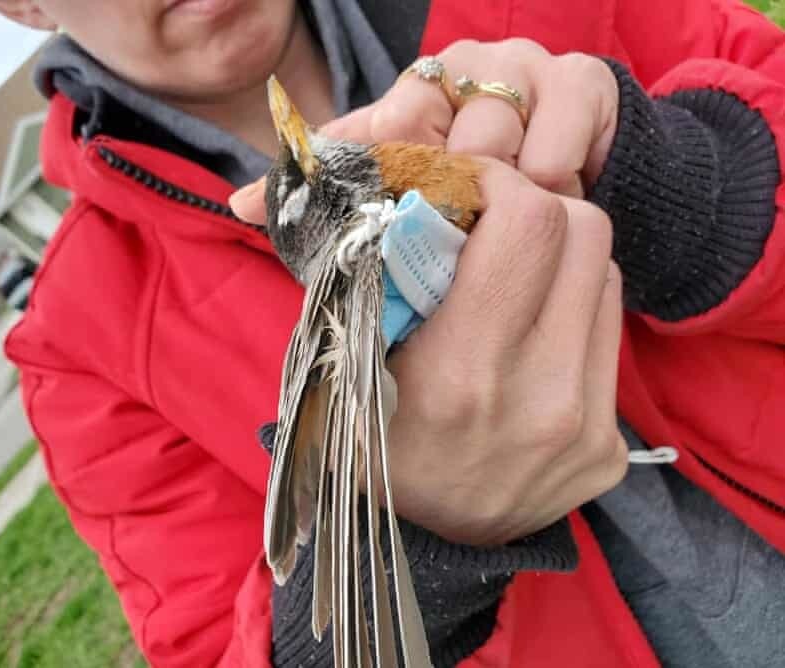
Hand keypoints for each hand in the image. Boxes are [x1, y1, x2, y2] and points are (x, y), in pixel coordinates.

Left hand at [229, 38, 618, 220]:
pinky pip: (562, 119)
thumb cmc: (474, 187)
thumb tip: (240, 205)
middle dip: (440, 195)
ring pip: (491, 130)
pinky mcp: (580, 81)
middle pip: (428, 130)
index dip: (373, 180)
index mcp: (409, 98)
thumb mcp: (400, 190)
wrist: (564, 165)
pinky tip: (553, 189)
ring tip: (505, 220)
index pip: (374, 132)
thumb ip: (333, 195)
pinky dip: (554, 164)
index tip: (373, 228)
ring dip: (498, 185)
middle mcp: (458, 71)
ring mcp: (518, 69)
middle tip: (452, 236)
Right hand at [386, 159, 626, 545]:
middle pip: (586, 233)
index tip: (468, 185)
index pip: (528, 225)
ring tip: (513, 277)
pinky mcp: (610, 446)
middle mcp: (539, 399)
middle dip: (538, 206)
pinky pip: (609, 332)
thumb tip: (415, 196)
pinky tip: (533, 332)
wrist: (420, 545)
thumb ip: (380, 278)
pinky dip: (573, 310)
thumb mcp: (346, 365)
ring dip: (559, 256)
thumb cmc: (369, 445)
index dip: (500, 181)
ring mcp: (586, 427)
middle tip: (495, 220)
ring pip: (606, 274)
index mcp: (461, 375)